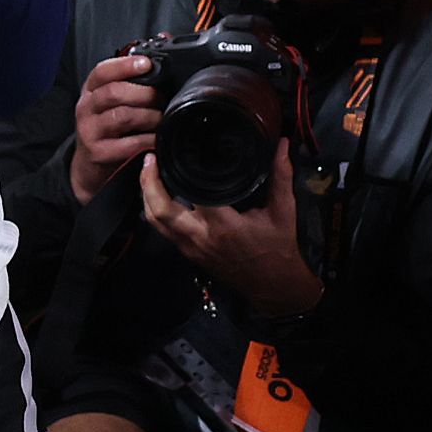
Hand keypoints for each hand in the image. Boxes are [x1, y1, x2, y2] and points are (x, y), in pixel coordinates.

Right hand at [65, 51, 159, 203]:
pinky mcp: (98, 153)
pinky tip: (156, 138)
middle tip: (161, 98)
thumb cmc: (108, 127)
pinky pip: (128, 144)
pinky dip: (147, 140)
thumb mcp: (113, 100)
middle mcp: (86, 108)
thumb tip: (163, 39)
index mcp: (91, 90)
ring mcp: (90, 131)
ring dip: (148, 116)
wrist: (89, 165)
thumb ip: (134, 75)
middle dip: (144, 93)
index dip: (125, 65)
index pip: (103, 71)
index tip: (147, 64)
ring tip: (161, 118)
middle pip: (114, 92)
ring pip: (122, 116)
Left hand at [140, 150, 323, 318]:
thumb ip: (281, 176)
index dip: (181, 169)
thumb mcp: (283, 211)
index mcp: (223, 225)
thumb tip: (281, 145)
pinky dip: (156, 212)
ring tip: (149, 173)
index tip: (177, 150)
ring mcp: (192, 248)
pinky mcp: (190, 254)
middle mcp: (201, 237)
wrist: (274, 287)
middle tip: (150, 159)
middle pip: (160, 210)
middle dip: (148, 183)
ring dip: (147, 197)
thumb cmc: (279, 250)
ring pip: (155, 222)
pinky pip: (164, 231)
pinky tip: (159, 195)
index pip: (193, 193)